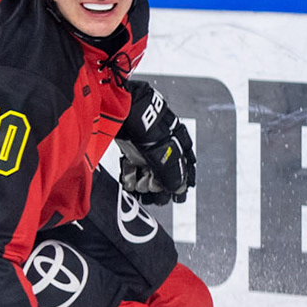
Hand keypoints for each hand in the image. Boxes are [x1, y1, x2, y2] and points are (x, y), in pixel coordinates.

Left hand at [116, 81, 193, 203]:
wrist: (121, 109)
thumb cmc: (147, 125)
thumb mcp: (163, 154)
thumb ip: (172, 173)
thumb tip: (179, 188)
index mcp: (178, 143)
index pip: (185, 167)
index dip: (181, 184)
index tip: (177, 197)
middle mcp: (163, 145)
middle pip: (163, 173)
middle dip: (157, 185)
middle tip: (152, 189)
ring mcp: (146, 146)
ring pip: (147, 171)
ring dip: (142, 182)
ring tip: (138, 186)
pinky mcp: (130, 147)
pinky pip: (132, 166)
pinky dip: (130, 175)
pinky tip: (128, 181)